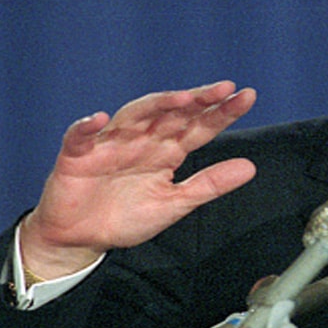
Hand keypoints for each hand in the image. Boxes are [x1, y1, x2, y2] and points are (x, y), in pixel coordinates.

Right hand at [20, 81, 257, 278]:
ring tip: (182, 98)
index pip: (199, 127)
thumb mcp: (175, 204)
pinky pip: (80, 137)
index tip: (248, 97)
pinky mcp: (77, 156)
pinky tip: (99, 119)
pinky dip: (86, 127)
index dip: (222, 113)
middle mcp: (142, 140)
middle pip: (172, 113)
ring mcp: (110, 145)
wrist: (82, 238)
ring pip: (133, 116)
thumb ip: (210, 185)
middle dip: (197, 100)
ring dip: (156, 105)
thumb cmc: (127, 216)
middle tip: (225, 88)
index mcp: (167, 151)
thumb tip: (250, 167)